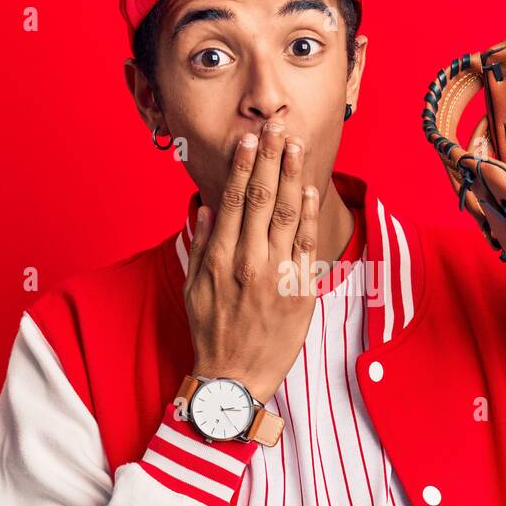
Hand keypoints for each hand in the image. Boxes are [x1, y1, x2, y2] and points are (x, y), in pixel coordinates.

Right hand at [184, 121, 319, 404]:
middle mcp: (249, 263)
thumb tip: (208, 207)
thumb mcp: (194, 289)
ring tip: (295, 145)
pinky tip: (311, 188)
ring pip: (288, 215)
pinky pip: (307, 244)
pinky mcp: (300, 291)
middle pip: (263, 199)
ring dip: (293, 175)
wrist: (235, 379)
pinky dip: (310, 214)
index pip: (235, 202)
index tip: (250, 140)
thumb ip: (202, 246)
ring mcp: (278, 276)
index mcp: (220, 260)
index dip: (244, 168)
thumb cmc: (212, 333)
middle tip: (276, 126)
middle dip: (270, 159)